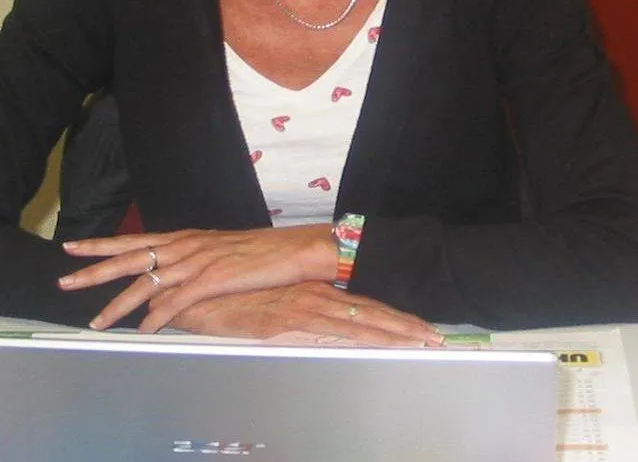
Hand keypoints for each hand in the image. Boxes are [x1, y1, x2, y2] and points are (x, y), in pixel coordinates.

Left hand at [59, 226, 336, 329]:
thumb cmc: (257, 252)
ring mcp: (196, 263)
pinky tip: (143, 331)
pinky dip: (156, 319)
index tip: (73, 246)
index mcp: (184, 237)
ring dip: (118, 306)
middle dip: (94, 270)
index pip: (133, 238)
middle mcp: (184, 246)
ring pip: (146, 284)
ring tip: (95, 323)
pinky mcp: (211, 281)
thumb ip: (191, 261)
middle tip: (64, 281)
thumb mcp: (217, 251)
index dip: (101, 244)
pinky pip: (175, 303)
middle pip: (129, 257)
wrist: (290, 251)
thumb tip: (171, 273)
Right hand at [154, 281, 445, 346]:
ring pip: (358, 321)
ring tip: (422, 342)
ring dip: (393, 332)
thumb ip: (307, 320)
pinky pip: (330, 332)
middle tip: (437, 337)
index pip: (364, 306)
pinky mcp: (286, 322)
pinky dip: (358, 338)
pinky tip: (377, 344)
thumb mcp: (278, 312)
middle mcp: (314, 297)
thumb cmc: (236, 304)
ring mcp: (303, 308)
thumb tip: (334, 332)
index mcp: (315, 293)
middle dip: (406, 327)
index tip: (423, 329)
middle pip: (370, 313)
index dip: (395, 319)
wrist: (199, 297)